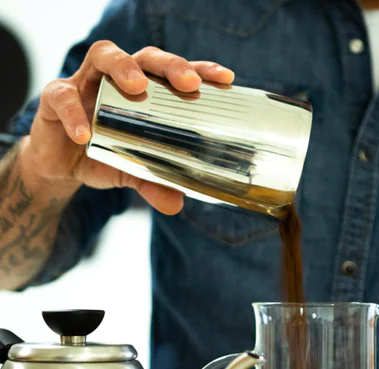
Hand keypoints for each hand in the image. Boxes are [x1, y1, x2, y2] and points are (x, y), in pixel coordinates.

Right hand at [19, 42, 234, 213]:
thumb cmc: (102, 155)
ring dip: (122, 67)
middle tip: (188, 82)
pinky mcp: (55, 99)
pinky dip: (74, 113)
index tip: (225, 78)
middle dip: (169, 64)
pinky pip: (62, 96)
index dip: (199, 70)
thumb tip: (176, 205)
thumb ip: (154, 183)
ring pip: (103, 56)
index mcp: (143, 91)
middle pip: (145, 56)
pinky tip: (84, 135)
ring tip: (137, 87)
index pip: (173, 73)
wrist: (60, 166)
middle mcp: (117, 78)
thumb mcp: (133, 171)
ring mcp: (85, 83)